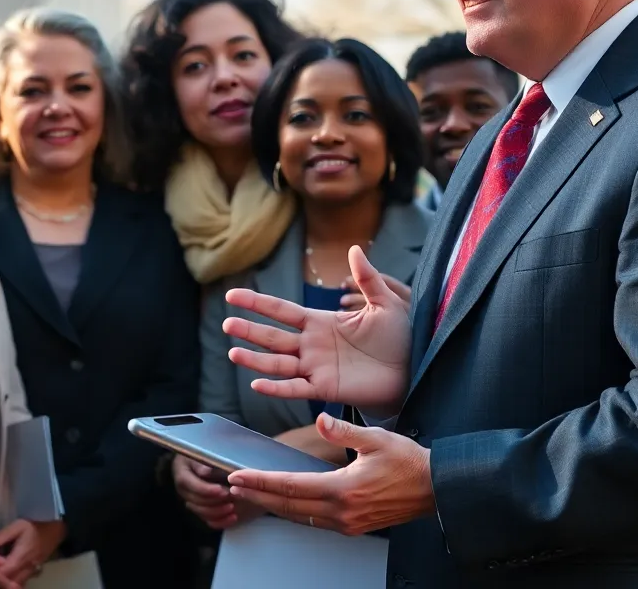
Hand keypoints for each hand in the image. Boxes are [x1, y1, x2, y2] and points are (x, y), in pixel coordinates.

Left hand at [0, 519, 65, 582]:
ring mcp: (30, 572)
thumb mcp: (17, 526)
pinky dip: (12, 582)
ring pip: (15, 584)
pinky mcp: (32, 572)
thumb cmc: (34, 527)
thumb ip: (1, 536)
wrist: (55, 530)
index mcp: (20, 557)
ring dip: (4, 582)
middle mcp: (25, 568)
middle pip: (8, 583)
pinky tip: (5, 576)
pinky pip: (21, 582)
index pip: (3, 573)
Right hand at [171, 454, 236, 528]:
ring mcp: (191, 504)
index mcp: (183, 478)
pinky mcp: (199, 511)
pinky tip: (233, 518)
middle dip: (217, 502)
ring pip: (204, 514)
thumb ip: (201, 464)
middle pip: (199, 503)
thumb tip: (207, 472)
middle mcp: (185, 493)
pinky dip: (221, 522)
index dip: (209, 490)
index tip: (224, 490)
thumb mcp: (196, 456)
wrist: (189, 466)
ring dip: (220, 512)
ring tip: (233, 507)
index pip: (195, 487)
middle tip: (233, 497)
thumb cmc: (196, 459)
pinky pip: (208, 521)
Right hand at [223, 246, 410, 415]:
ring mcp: (315, 368)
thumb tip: (354, 248)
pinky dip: (277, 388)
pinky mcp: (325, 389)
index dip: (257, 303)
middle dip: (249, 330)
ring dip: (255, 360)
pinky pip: (296, 388)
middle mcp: (311, 345)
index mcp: (320, 322)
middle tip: (226, 323)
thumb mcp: (383, 303)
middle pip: (273, 337)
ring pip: (277, 363)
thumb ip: (367, 278)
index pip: (281, 310)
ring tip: (233, 353)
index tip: (232, 295)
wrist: (412, 369)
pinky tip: (257, 384)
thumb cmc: (398, 336)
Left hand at [227, 413, 434, 535]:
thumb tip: (321, 419)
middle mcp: (342, 512)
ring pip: (299, 516)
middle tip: (233, 486)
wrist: (437, 489)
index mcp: (343, 490)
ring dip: (273, 504)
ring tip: (252, 492)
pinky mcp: (354, 525)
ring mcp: (348, 523)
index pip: (290, 486)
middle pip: (288, 506)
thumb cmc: (410, 463)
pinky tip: (285, 501)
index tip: (237, 477)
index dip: (260, 482)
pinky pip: (315, 520)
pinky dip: (294, 510)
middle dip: (258, 495)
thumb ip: (344, 430)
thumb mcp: (377, 438)